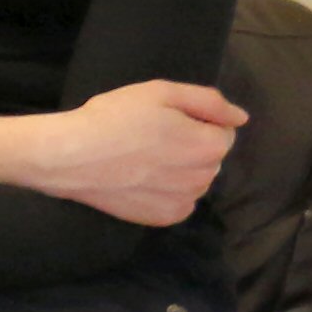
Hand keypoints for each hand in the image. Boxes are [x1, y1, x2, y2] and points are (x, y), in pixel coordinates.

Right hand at [0, 80, 248, 227]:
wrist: (71, 156)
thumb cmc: (114, 117)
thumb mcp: (160, 92)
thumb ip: (209, 101)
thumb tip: (241, 118)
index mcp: (210, 146)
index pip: (224, 132)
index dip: (197, 121)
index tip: (165, 119)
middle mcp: (205, 179)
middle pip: (209, 158)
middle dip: (191, 146)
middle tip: (151, 136)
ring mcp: (185, 202)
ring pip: (194, 180)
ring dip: (180, 169)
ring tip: (143, 159)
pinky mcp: (164, 219)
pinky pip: (179, 201)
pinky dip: (166, 191)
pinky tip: (140, 180)